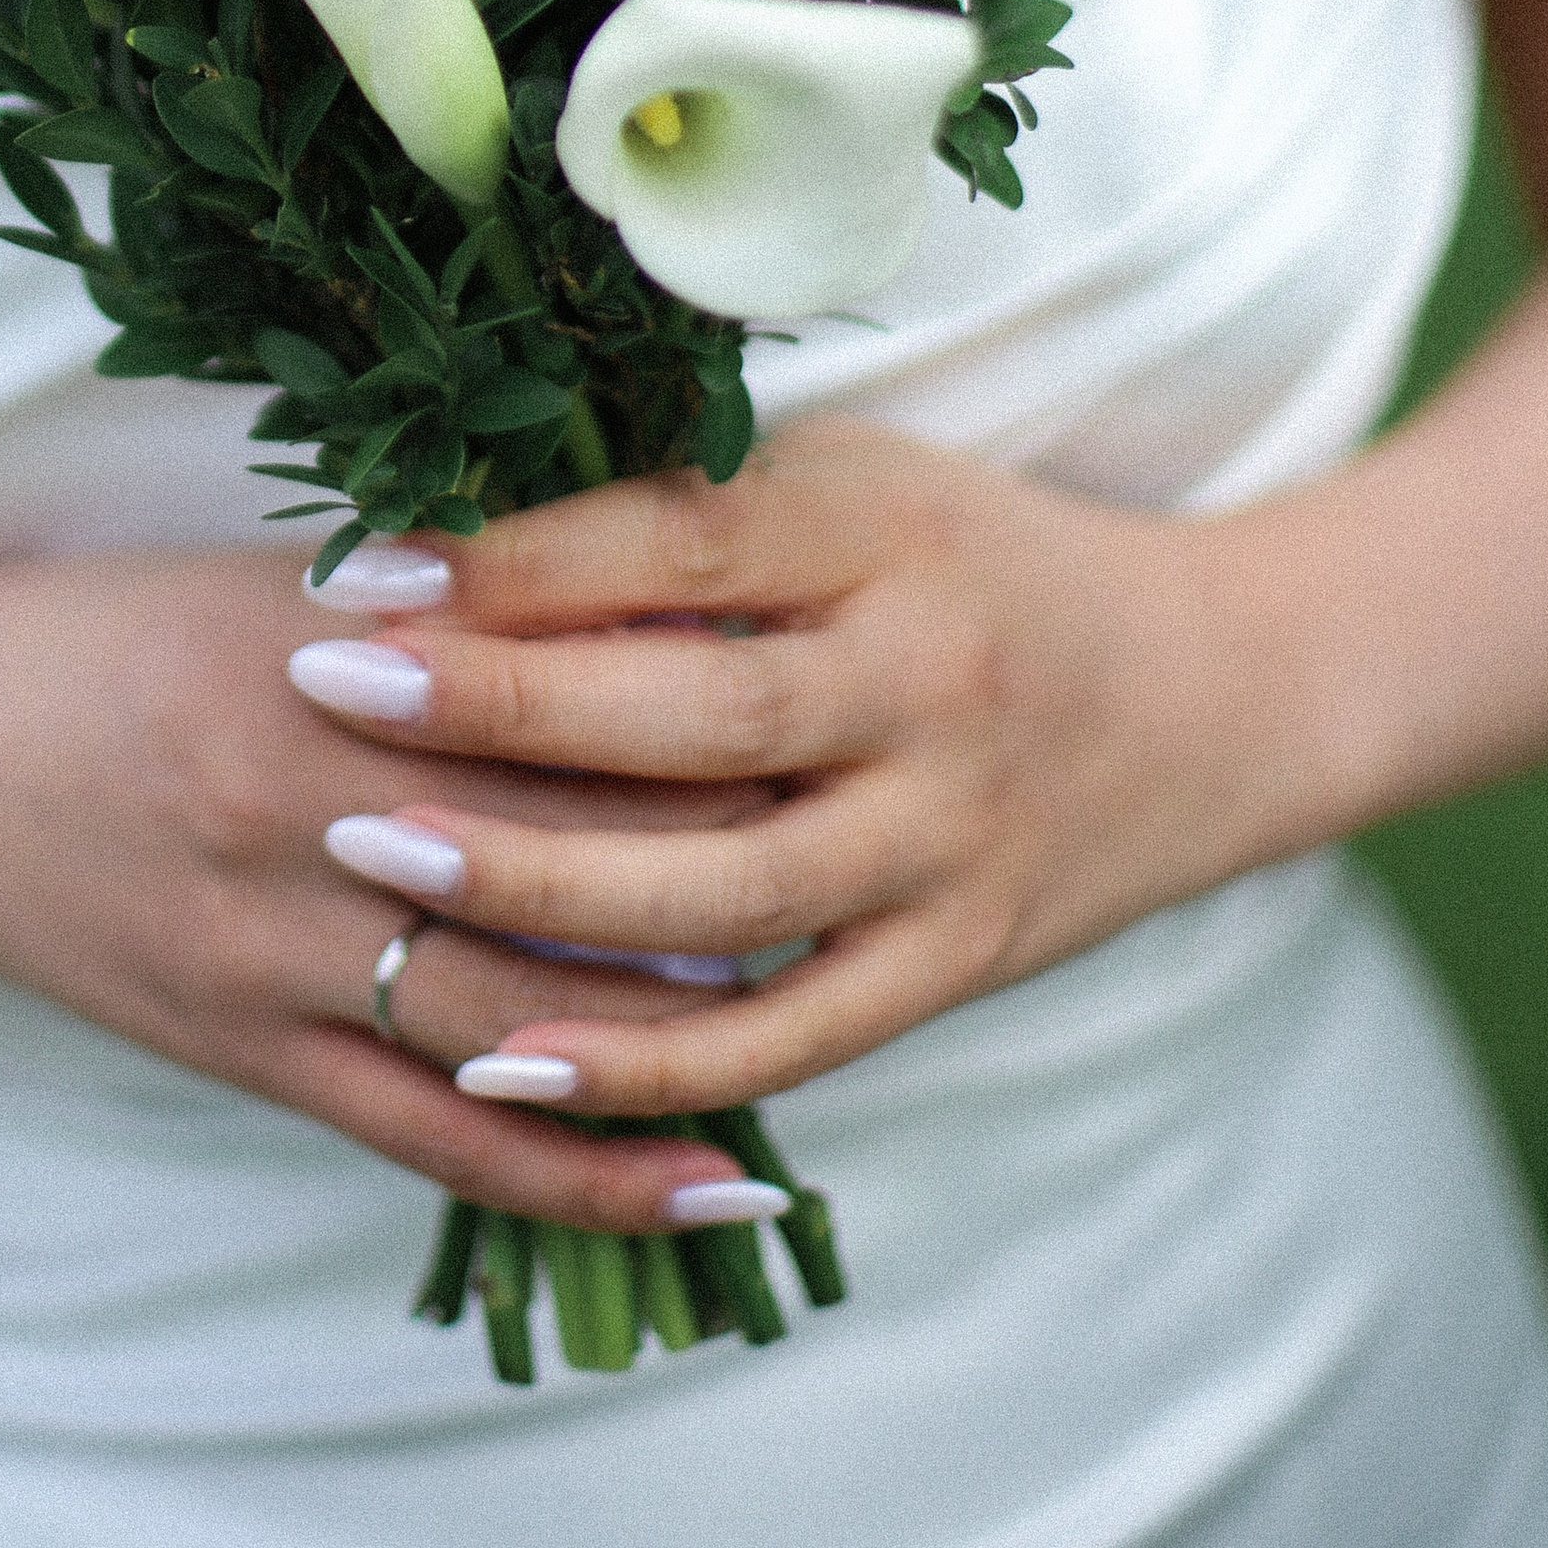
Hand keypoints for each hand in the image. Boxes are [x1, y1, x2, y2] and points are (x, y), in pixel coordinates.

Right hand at [0, 543, 775, 1237]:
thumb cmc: (90, 637)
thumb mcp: (259, 578)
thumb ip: (442, 592)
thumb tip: (648, 596)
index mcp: (319, 656)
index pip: (566, 696)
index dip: (716, 707)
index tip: (840, 703)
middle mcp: (301, 805)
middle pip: (572, 857)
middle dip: (738, 867)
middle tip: (892, 862)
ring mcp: (267, 946)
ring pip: (524, 1016)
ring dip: (691, 1035)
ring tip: (840, 1030)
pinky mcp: (237, 1048)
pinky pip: (434, 1136)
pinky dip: (580, 1170)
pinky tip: (709, 1178)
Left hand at [284, 428, 1322, 1118]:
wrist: (1218, 691)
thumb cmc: (974, 558)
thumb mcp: (853, 483)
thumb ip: (687, 509)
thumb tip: (445, 525)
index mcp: (889, 534)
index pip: (681, 546)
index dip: (513, 560)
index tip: (357, 569)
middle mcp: (930, 686)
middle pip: (695, 716)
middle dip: (497, 709)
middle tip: (328, 695)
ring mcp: (951, 838)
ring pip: (727, 892)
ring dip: (542, 887)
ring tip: (374, 860)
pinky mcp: (959, 960)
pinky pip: (788, 1035)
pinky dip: (646, 1065)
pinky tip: (501, 1061)